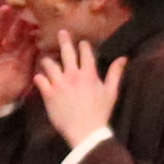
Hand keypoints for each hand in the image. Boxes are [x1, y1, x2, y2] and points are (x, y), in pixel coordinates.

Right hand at [0, 4, 37, 113]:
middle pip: (14, 32)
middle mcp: (8, 48)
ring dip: (2, 20)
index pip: (28, 38)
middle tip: (25, 11)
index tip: (40, 19)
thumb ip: (32, 59)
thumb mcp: (25, 75)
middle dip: (19, 22)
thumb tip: (44, 45)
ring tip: (5, 8)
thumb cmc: (11, 91)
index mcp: (21, 53)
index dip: (33, 29)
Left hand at [32, 33, 123, 151]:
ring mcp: (59, 84)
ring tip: (46, 59)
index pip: (85, 53)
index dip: (83, 46)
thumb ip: (115, 73)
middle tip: (61, 32)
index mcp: (88, 73)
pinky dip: (40, 78)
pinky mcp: (48, 94)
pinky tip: (40, 78)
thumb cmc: (100, 113)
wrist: (85, 131)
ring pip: (49, 64)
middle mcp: (72, 75)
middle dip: (64, 40)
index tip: (82, 43)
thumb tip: (123, 58)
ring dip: (48, 61)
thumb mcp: (111, 92)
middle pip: (66, 52)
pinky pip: (40, 80)